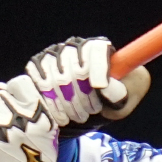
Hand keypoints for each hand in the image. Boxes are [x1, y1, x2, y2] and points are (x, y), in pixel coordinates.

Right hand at [7, 36, 150, 137]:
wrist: (92, 104)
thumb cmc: (112, 99)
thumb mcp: (123, 101)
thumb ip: (118, 94)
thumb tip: (104, 87)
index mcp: (99, 48)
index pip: (96, 51)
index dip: (98, 69)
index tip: (100, 88)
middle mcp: (75, 46)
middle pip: (76, 69)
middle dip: (84, 95)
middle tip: (91, 111)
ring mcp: (54, 54)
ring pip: (57, 79)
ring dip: (68, 102)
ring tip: (79, 115)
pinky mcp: (38, 65)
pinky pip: (40, 83)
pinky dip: (51, 102)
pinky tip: (63, 114)